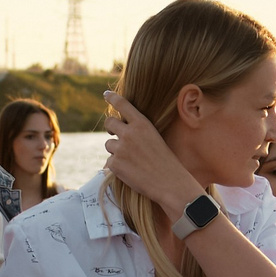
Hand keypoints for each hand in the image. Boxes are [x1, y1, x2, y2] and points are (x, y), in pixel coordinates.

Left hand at [99, 90, 204, 216]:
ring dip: (116, 151)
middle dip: (110, 128)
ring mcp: (120, 148)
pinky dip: (117, 166)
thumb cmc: (165, 161)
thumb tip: (120, 129)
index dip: (112, 98)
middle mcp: (129, 133)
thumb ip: (138, 131)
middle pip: (109, 123)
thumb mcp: (155, 138)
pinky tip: (130, 171)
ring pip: (109, 144)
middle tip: (113, 133)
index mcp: (142, 124)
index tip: (106, 94)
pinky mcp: (115, 163)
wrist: (169, 182)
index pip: (123, 104)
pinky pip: (109, 162)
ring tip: (132, 160)